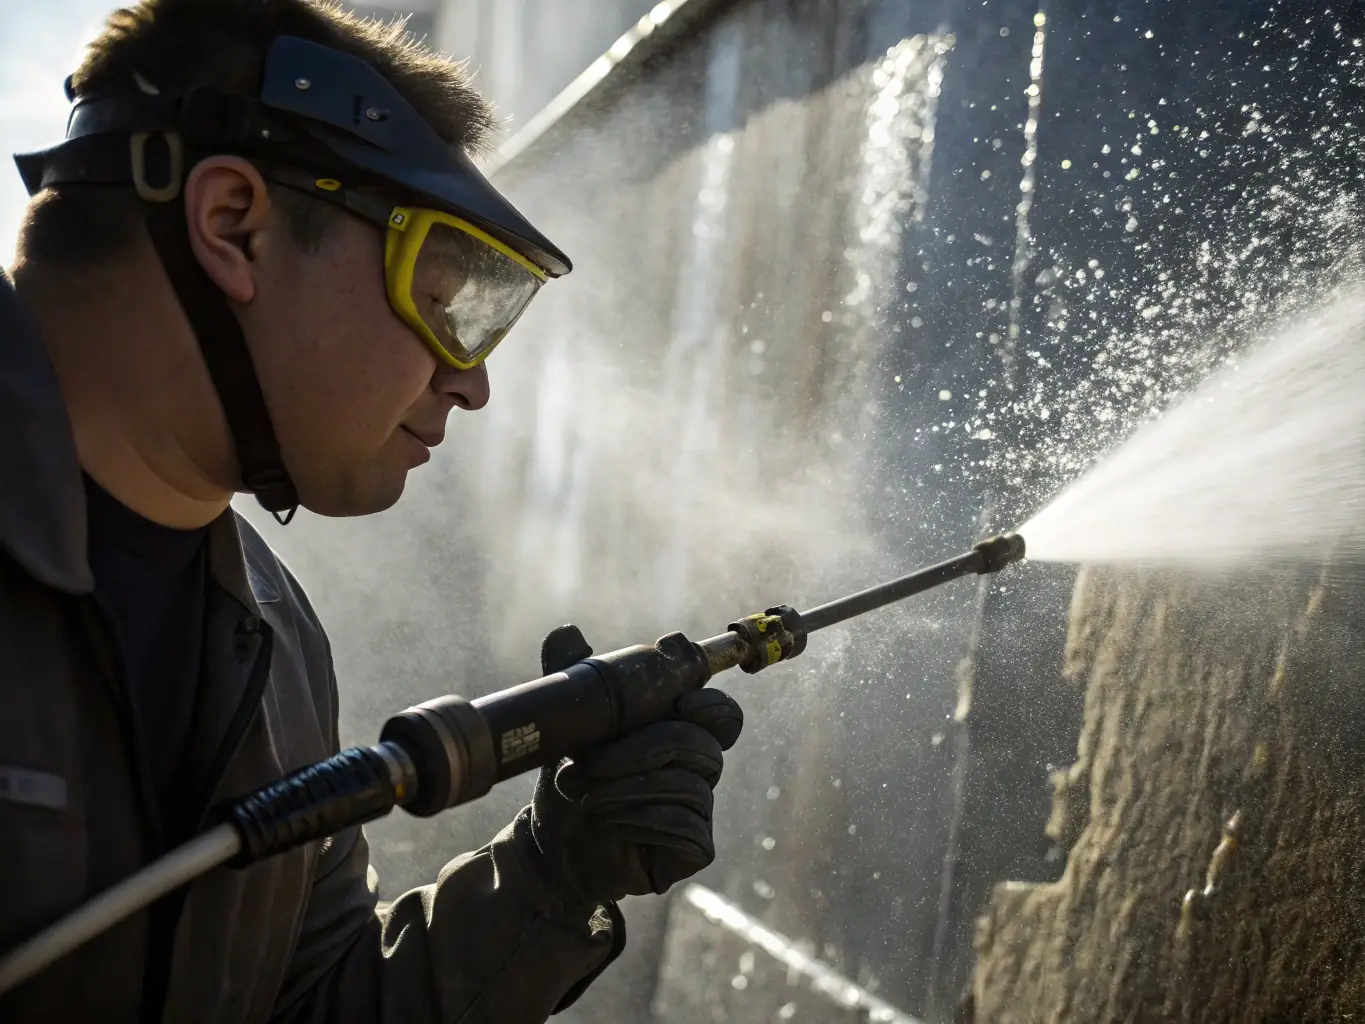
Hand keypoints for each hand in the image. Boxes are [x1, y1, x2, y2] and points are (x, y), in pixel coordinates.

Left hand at [527, 625, 742, 903]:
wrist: (550, 847)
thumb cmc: (570, 783)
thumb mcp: (567, 731)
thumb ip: (574, 683)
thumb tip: (566, 632)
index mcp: (680, 733)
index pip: (722, 715)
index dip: (712, 707)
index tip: (681, 704)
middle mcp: (698, 769)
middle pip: (700, 745)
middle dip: (638, 750)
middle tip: (587, 764)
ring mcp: (699, 811)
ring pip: (689, 787)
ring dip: (627, 788)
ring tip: (580, 793)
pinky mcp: (693, 849)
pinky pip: (688, 829)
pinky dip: (641, 821)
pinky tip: (607, 823)